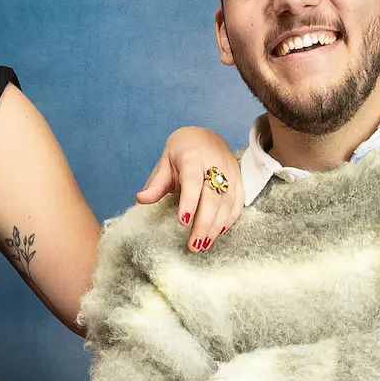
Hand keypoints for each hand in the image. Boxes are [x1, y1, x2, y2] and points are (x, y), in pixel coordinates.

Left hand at [136, 127, 246, 252]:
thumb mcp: (165, 162)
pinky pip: (238, 201)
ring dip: (216, 226)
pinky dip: (230, 219)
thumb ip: (156, 184)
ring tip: (204, 244)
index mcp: (193, 156)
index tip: (183, 222)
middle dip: (204, 223)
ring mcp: (230, 171)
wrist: (205, 135)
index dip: (189, 202)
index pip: (192, 181)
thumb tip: (140, 199)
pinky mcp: (239, 178)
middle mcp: (215, 163)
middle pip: (212, 196)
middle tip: (194, 245)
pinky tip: (219, 232)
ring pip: (227, 202)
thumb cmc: (182, 151)